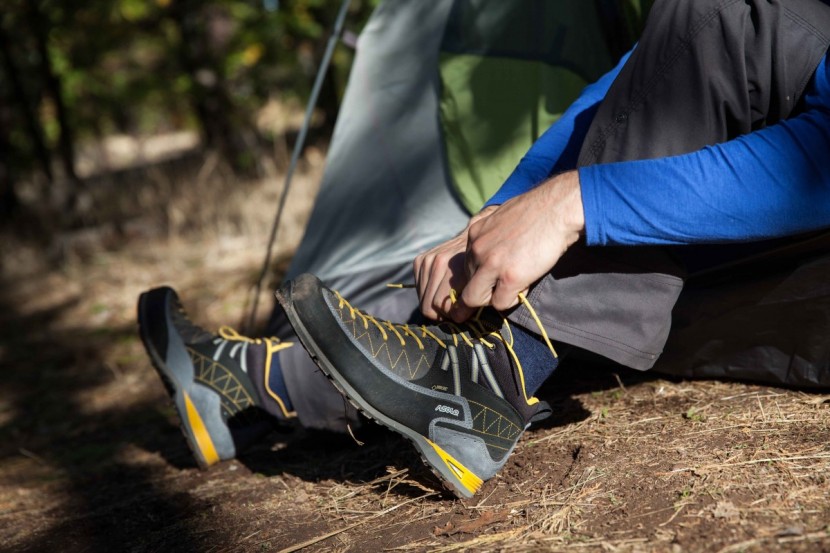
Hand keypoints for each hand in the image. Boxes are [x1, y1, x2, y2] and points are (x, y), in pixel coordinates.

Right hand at [414, 205, 497, 320]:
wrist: (477, 235)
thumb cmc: (487, 262)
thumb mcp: (489, 280)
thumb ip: (476, 298)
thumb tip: (460, 316)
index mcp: (459, 269)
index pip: (444, 307)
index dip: (454, 316)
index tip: (463, 315)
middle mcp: (440, 263)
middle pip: (430, 306)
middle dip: (443, 313)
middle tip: (456, 309)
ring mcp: (428, 260)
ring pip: (423, 300)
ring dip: (435, 303)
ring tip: (450, 298)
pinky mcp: (420, 260)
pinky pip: (419, 289)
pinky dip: (429, 292)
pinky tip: (442, 288)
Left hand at [462, 170, 584, 310]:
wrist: (558, 209)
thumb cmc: (538, 212)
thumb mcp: (501, 218)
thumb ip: (490, 236)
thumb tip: (491, 251)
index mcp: (474, 234)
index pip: (466, 266)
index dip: (481, 275)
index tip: (494, 276)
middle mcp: (477, 249)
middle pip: (466, 285)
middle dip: (484, 290)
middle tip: (504, 285)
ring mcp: (491, 264)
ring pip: (475, 299)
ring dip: (494, 297)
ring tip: (516, 284)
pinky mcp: (509, 277)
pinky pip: (500, 303)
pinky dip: (513, 299)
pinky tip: (526, 284)